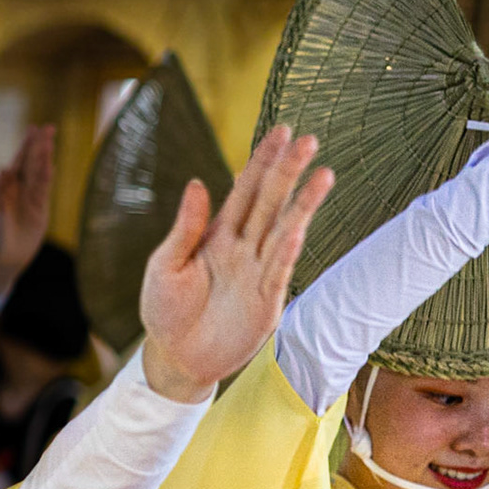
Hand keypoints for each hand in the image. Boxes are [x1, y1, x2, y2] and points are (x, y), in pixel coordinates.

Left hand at [0, 124, 53, 292]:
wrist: (4, 258)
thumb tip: (4, 168)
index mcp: (4, 186)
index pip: (17, 162)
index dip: (26, 146)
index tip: (34, 129)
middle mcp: (19, 189)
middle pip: (31, 163)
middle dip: (39, 145)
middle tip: (49, 128)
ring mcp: (30, 198)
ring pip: (39, 174)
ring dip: (45, 158)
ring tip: (50, 142)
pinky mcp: (40, 209)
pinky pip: (44, 190)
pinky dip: (47, 177)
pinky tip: (51, 165)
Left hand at [139, 125, 332, 402]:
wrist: (175, 358)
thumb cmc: (165, 310)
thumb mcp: (165, 265)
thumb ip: (185, 228)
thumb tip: (197, 183)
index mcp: (217, 235)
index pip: (245, 190)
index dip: (262, 161)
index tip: (281, 131)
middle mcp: (243, 248)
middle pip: (270, 202)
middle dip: (288, 171)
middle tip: (309, 140)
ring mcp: (258, 273)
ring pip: (283, 230)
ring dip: (303, 203)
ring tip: (324, 173)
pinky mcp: (267, 301)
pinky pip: (279, 270)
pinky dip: (288, 247)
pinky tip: (299, 224)